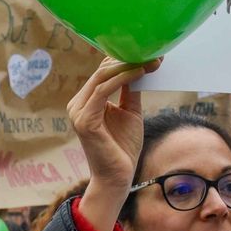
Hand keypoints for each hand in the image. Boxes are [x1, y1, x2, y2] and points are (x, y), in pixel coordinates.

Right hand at [69, 56, 161, 230]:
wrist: (117, 178)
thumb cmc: (122, 148)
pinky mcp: (84, 120)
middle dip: (128, 58)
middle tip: (154, 52)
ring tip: (150, 60)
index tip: (151, 53)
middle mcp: (77, 104)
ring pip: (101, 77)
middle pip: (101, 70)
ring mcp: (78, 112)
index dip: (125, 59)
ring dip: (127, 65)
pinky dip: (122, 78)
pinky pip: (103, 91)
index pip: (103, 72)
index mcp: (85, 102)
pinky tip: (140, 72)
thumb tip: (140, 66)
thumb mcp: (129, 112)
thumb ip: (129, 91)